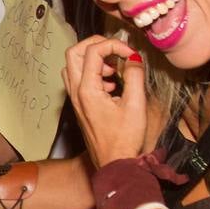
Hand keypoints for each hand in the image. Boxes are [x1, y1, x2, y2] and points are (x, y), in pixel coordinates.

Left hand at [63, 35, 147, 166]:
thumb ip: (135, 76)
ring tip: (115, 69)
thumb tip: (133, 56)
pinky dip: (93, 72)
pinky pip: (78, 79)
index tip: (131, 53)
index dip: (113, 45)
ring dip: (93, 59)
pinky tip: (113, 84)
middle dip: (95, 45)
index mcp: (87, 90)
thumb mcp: (136, 105)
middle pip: (73, 53)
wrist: (114, 164)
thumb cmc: (125, 139)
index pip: (92, 51)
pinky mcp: (80, 105)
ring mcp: (75, 99)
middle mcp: (76, 92)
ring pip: (73, 65)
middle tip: (116, 50)